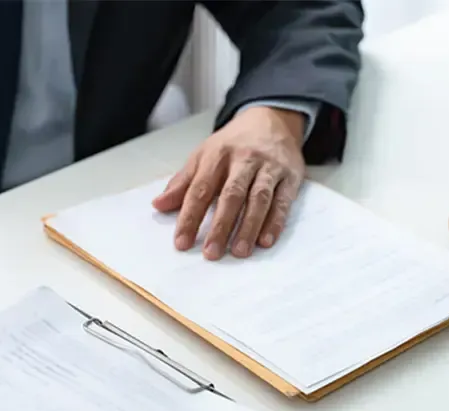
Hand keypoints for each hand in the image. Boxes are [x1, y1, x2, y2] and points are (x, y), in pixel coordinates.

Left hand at [153, 106, 305, 259]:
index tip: (182, 242)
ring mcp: (269, 167)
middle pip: (231, 195)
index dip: (190, 217)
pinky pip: (283, 201)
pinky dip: (275, 222)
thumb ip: (182, 183)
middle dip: (220, 226)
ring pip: (258, 198)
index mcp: (217, 156)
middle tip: (211, 253)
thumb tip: (158, 205)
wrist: (271, 118)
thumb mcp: (203, 156)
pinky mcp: (290, 175)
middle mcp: (243, 159)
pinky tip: (266, 241)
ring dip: (249, 227)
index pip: (200, 189)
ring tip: (239, 252)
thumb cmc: (232, 145)